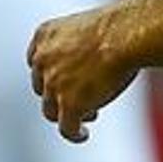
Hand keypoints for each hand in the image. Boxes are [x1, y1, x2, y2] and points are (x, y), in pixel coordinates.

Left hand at [28, 13, 134, 142]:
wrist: (126, 34)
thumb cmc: (120, 27)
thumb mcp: (88, 27)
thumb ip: (78, 45)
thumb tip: (91, 64)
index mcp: (44, 35)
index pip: (36, 61)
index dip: (49, 73)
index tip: (63, 80)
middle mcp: (42, 59)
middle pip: (42, 86)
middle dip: (59, 93)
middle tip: (81, 96)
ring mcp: (53, 83)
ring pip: (51, 109)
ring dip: (67, 113)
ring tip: (89, 114)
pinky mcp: (69, 103)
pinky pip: (66, 127)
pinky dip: (73, 133)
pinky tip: (83, 134)